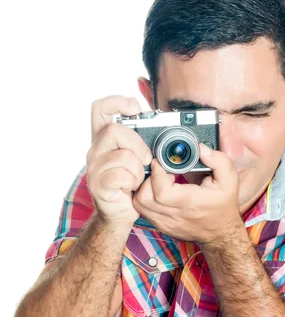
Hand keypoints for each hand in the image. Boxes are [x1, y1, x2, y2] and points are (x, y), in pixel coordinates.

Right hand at [86, 95, 152, 226]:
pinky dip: (133, 182)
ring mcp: (94, 168)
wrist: (119, 213)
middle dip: (137, 144)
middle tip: (145, 159)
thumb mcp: (135, 158)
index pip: (100, 108)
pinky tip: (131, 188)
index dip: (117, 102)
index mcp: (103, 139)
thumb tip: (159, 124)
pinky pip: (122, 176)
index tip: (135, 108)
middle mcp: (95, 150)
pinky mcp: (98, 184)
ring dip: (138, 170)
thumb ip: (139, 141)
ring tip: (136, 179)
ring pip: (123, 156)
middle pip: (114, 131)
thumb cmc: (130, 185)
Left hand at [132, 144, 242, 244]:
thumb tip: (201, 149)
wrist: (220, 233)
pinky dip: (144, 198)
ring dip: (143, 188)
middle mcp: (174, 215)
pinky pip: (142, 211)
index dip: (156, 173)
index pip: (162, 192)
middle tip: (160, 171)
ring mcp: (165, 223)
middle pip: (144, 198)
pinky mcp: (160, 226)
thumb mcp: (229, 180)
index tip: (160, 162)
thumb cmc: (223, 206)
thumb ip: (218, 161)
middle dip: (147, 179)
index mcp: (190, 203)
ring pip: (138, 205)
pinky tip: (157, 191)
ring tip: (158, 181)